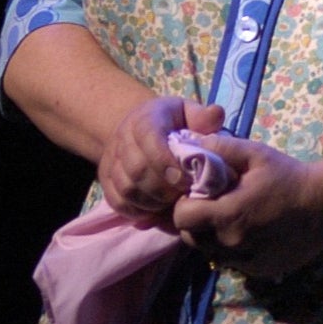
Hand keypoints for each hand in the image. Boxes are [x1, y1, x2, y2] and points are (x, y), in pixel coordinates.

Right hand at [98, 97, 225, 227]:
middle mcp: (122, 138)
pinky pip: (117, 201)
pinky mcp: (106, 179)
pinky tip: (156, 210)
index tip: (185, 179)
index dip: (166, 163)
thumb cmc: (173, 122)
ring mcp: (112, 160)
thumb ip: (203, 117)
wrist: (140, 129)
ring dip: (152, 202)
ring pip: (126, 188)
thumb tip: (216, 114)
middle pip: (137, 169)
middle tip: (183, 195)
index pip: (149, 139)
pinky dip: (137, 211)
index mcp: (144, 118)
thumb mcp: (189, 112)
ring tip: (172, 203)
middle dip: (163, 188)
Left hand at [172, 138, 322, 279]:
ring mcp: (245, 261)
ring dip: (213, 237)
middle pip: (191, 238)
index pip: (181, 218)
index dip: (184, 204)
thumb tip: (190, 144)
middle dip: (196, 222)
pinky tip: (251, 232)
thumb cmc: (290, 176)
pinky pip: (233, 261)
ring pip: (210, 252)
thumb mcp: (256, 153)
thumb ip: (220, 148)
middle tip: (213, 206)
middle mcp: (232, 243)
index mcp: (228, 214)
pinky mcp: (258, 271)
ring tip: (232, 219)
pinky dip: (233, 249)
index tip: (197, 195)